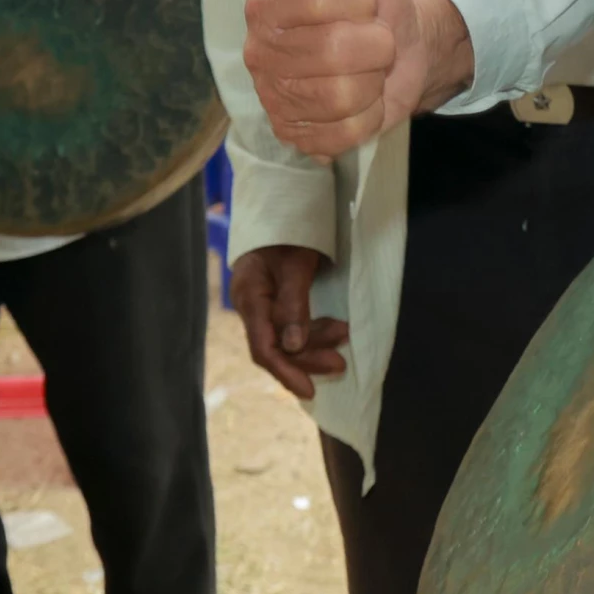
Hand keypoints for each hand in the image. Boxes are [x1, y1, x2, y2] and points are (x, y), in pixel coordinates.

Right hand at [233, 245, 348, 398]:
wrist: (281, 203)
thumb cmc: (289, 230)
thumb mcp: (295, 264)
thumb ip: (293, 304)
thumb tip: (292, 346)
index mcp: (250, 297)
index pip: (263, 347)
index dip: (285, 372)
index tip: (308, 390)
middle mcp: (251, 304)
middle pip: (276, 347)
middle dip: (308, 357)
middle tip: (340, 363)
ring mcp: (261, 302)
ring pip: (285, 337)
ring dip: (314, 343)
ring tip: (343, 337)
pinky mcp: (273, 299)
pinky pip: (289, 325)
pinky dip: (311, 331)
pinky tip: (332, 331)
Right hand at [242, 0, 429, 159]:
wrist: (395, 49)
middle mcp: (258, 48)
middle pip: (334, 55)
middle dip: (373, 43)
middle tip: (369, 34)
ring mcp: (273, 94)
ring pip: (341, 97)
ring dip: (372, 81)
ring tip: (364, 66)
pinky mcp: (293, 134)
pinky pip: (343, 132)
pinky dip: (366, 116)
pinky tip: (359, 97)